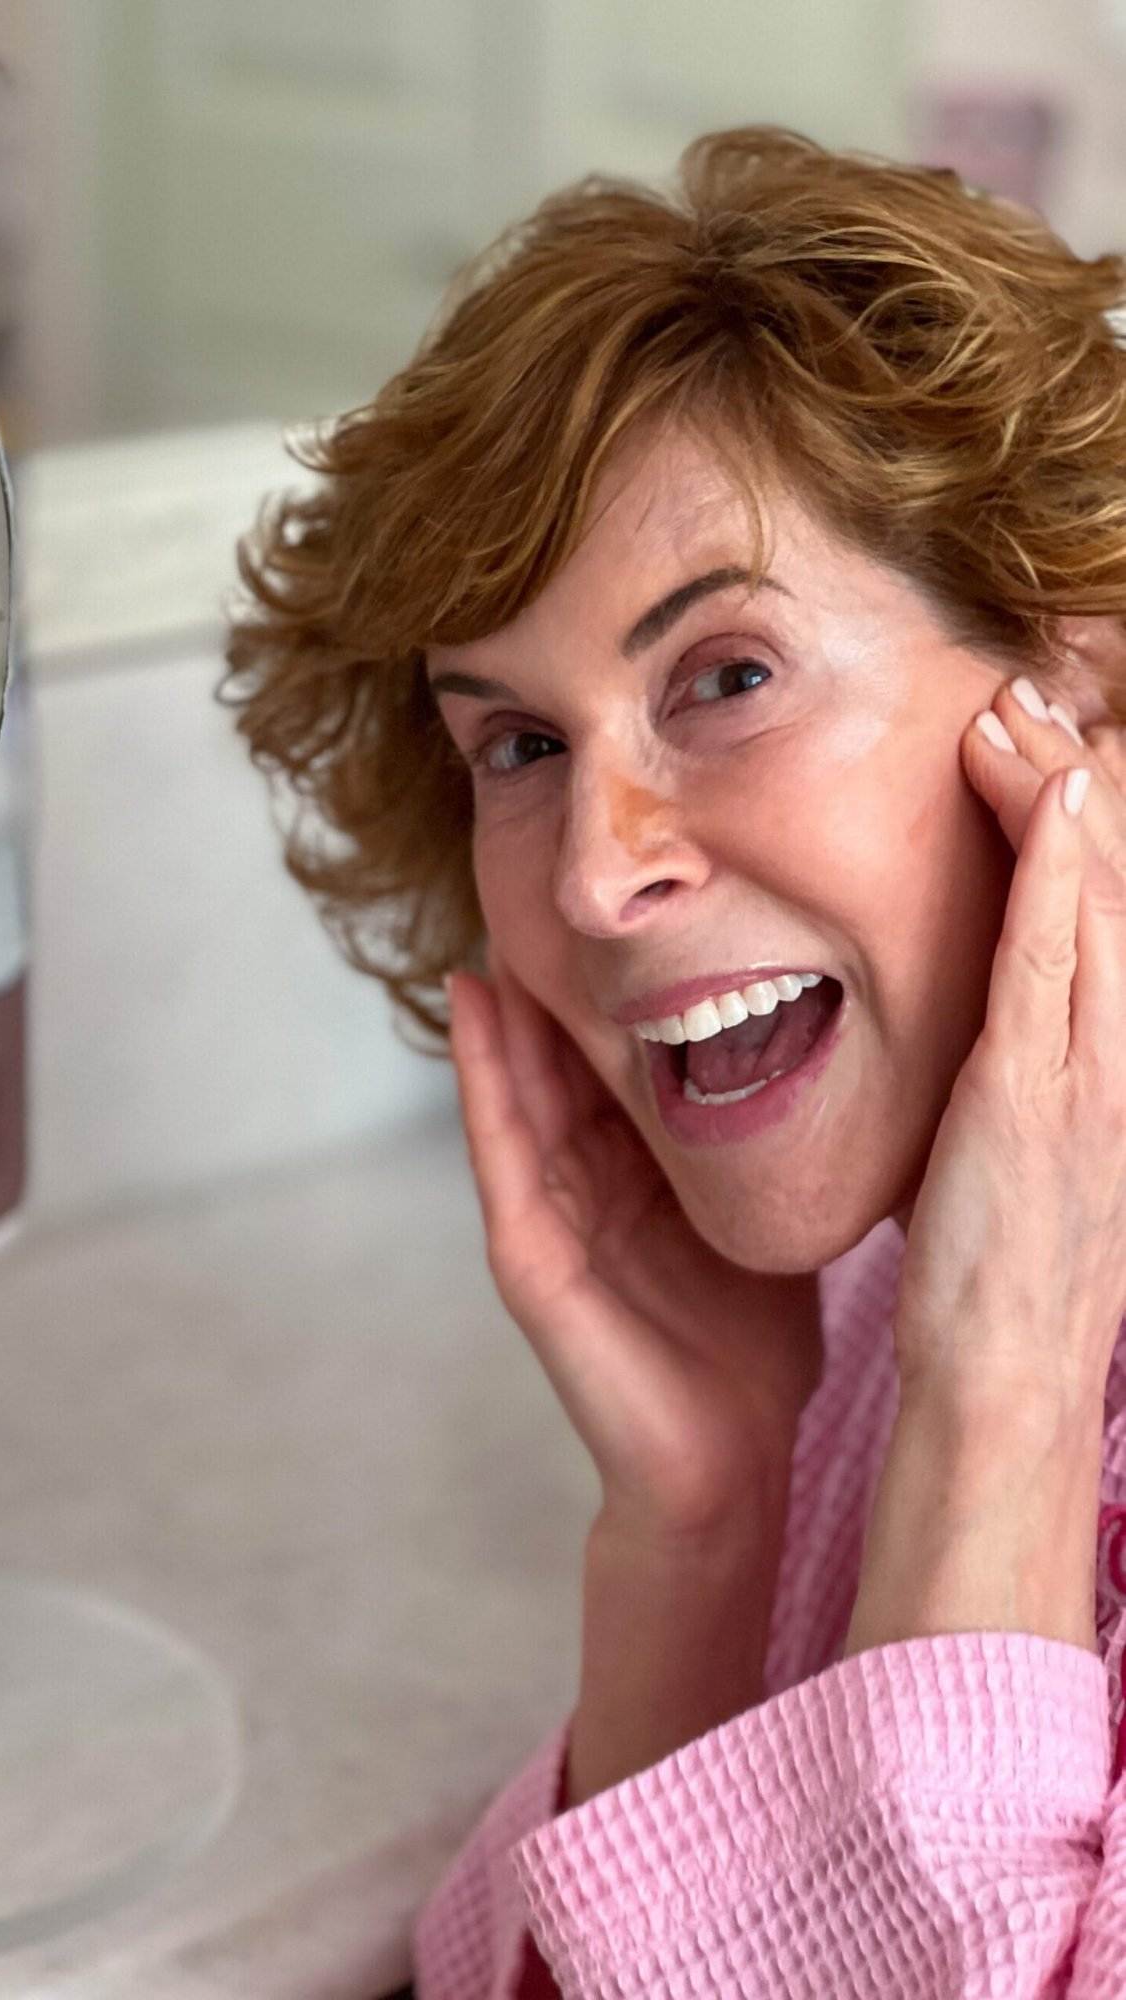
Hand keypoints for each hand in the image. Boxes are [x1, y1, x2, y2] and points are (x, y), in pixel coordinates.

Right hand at [445, 944, 823, 1543]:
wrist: (728, 1460)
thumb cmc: (751, 1345)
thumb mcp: (761, 1213)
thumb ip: (757, 1144)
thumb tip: (815, 1048)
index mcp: (636, 1176)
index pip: (609, 1061)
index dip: (602, 985)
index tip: (609, 906)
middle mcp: (583, 1187)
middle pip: (552, 1063)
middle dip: (542, 982)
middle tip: (533, 883)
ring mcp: (548, 1221)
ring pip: (515, 1089)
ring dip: (498, 1010)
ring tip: (491, 920)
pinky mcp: (529, 1260)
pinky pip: (499, 1152)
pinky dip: (482, 1080)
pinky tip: (474, 1012)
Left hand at [893, 676, 1125, 1422]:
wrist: (1007, 1378)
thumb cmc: (1003, 1274)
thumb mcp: (1021, 1154)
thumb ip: (1020, 1079)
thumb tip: (993, 1032)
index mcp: (1110, 1068)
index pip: (1105, 917)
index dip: (1086, 825)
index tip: (1052, 748)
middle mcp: (1119, 1058)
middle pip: (1115, 888)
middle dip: (1082, 785)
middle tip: (1041, 693)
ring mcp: (1091, 1075)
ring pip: (1093, 905)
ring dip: (1066, 800)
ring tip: (1033, 711)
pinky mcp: (1041, 1098)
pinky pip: (1055, 965)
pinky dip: (1060, 875)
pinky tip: (1056, 798)